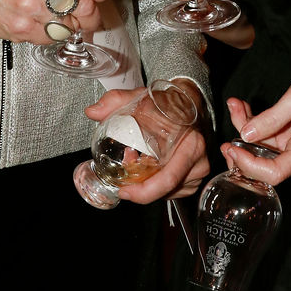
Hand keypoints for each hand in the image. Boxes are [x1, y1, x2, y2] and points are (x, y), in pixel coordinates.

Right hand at [0, 0, 109, 46]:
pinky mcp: (22, 28)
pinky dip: (51, 34)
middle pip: (88, 8)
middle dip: (89, 14)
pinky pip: (53, 39)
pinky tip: (40, 21)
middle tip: (81, 10)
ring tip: (54, 14)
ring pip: (72, 27)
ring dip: (69, 25)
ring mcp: (30, 6)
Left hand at [85, 82, 209, 202]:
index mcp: (191, 145)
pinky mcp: (193, 178)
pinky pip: (172, 190)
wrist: (188, 101)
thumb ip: (115, 101)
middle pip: (164, 190)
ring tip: (136, 162)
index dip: (143, 191)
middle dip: (139, 187)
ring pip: (167, 193)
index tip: (124, 189)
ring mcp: (197, 172)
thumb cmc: (166, 103)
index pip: (168, 179)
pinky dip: (155, 183)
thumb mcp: (140, 97)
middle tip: (124, 177)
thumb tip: (92, 111)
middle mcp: (198, 161)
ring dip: (147, 184)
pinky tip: (148, 168)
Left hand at [221, 62, 290, 185]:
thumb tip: (245, 135)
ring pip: (260, 142)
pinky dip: (252, 118)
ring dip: (244, 125)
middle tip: (225, 137)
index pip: (273, 173)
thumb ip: (270, 119)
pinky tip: (242, 105)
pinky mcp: (288, 128)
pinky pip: (265, 129)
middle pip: (263, 161)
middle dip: (242, 148)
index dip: (250, 166)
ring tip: (235, 105)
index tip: (233, 149)